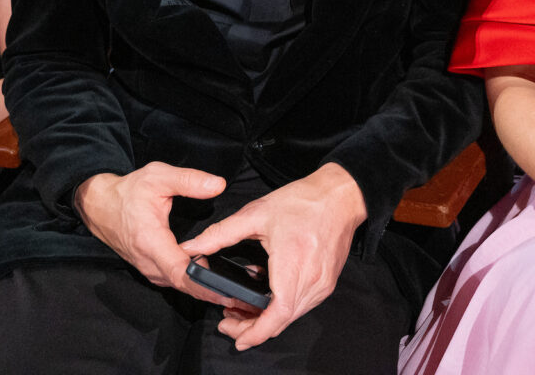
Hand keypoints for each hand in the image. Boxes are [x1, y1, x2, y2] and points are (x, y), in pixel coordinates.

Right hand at [74, 164, 228, 299]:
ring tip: (230, 290)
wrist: (99, 205)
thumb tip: (218, 185)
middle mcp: (148, 261)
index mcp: (151, 241)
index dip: (203, 283)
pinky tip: (210, 279)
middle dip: (210, 291)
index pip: (180, 272)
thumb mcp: (158, 176)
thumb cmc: (127, 192)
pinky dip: (190, 283)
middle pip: (182, 284)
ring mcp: (147, 268)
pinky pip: (172, 280)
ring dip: (201, 289)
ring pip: (178, 285)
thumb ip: (189, 181)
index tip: (224, 290)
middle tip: (239, 295)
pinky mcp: (149, 268)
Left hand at [179, 163, 366, 349]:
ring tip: (241, 309)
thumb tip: (192, 246)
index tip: (237, 339)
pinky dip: (281, 309)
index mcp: (293, 263)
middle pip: (281, 321)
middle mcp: (312, 280)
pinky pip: (302, 306)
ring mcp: (322, 285)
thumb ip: (221, 233)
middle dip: (252, 328)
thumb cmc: (303, 201)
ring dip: (266, 320)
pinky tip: (265, 295)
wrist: (341, 196)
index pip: (277, 313)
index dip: (256, 332)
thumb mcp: (257, 213)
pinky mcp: (327, 283)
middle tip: (228, 321)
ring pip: (291, 317)